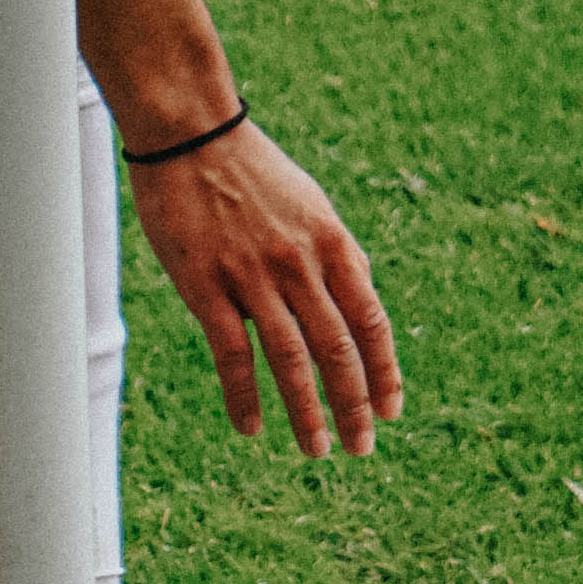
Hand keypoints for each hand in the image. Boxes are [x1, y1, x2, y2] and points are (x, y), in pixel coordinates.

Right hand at [126, 118, 403, 458]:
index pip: (370, 320)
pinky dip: (244, 396)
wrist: (189, 132)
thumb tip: (364, 297)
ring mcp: (252, 276)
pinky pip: (232, 354)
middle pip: (338, 349)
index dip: (384, 370)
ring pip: (291, 360)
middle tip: (362, 447)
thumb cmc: (251, 170)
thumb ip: (338, 252)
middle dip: (354, 404)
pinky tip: (252, 427)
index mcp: (331, 241)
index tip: (392, 409)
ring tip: (318, 451)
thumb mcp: (312, 204)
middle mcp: (300, 262)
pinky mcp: (206, 285)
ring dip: (308, 412)